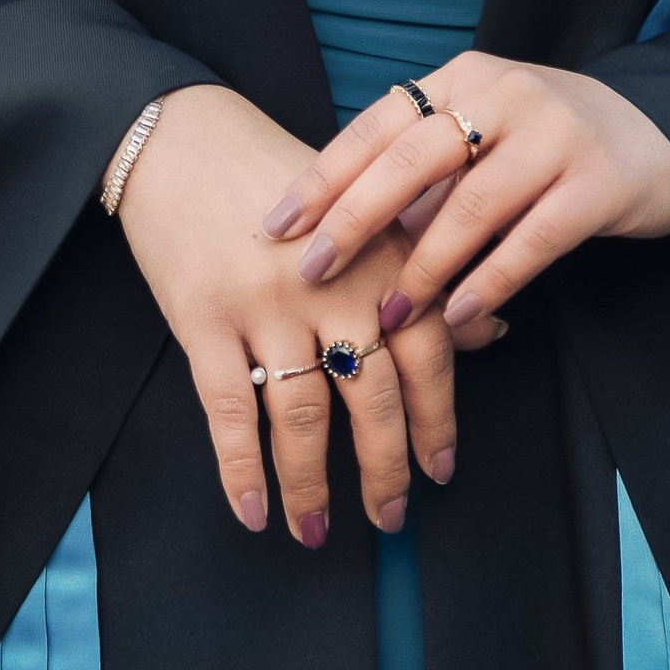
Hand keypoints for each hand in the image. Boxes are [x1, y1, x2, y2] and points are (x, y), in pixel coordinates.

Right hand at [114, 87, 494, 545]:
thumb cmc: (277, 178)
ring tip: (316, 532)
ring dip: (312, 485)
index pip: (427, 352)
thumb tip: (489, 334)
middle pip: (372, 395)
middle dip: (385, 467)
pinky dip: (241, 470)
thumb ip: (422, 273)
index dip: (437, 419)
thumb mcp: (364, 210)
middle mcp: (332, 282)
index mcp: (380, 253)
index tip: (440, 470)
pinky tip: (253, 511)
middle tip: (391, 517)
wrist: (181, 137)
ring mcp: (265, 303)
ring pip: (303, 416)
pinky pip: (228, 411)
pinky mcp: (203, 318)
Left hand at [260, 54, 669, 332]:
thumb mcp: (483, 137)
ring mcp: (557, 135)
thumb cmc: (547, 145)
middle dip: (353, 219)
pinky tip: (460, 315)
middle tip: (311, 271)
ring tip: (388, 317)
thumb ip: (423, 176)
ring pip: (471, 206)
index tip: (273, 225)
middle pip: (412, 158)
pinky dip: (490, 281)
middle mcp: (506, 93)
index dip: (323, 176)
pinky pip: (533, 240)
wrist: (661, 136)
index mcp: (463, 76)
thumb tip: (336, 237)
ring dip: (423, 268)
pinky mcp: (599, 183)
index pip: (377, 125)